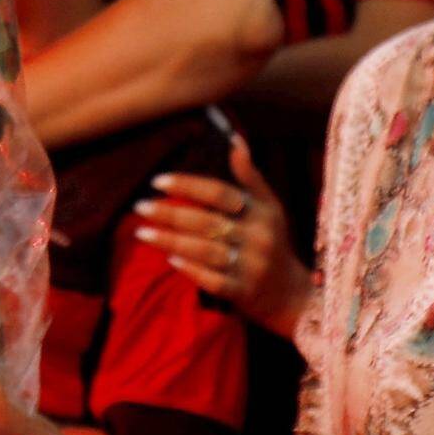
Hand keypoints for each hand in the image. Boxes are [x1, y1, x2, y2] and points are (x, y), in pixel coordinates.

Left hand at [129, 137, 309, 333]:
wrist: (292, 294)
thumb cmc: (273, 242)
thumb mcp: (270, 208)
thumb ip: (250, 176)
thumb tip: (235, 140)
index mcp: (262, 212)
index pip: (221, 193)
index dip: (188, 185)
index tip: (158, 181)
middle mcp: (258, 237)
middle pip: (207, 222)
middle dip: (170, 213)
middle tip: (140, 206)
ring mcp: (252, 266)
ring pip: (205, 250)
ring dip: (171, 241)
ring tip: (143, 233)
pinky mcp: (244, 292)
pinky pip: (213, 280)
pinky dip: (191, 269)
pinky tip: (170, 260)